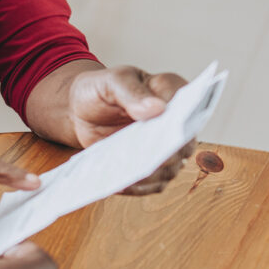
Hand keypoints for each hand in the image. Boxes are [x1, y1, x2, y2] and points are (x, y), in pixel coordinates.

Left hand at [66, 65, 191, 193]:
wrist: (80, 110)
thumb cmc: (100, 90)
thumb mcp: (110, 82)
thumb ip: (131, 92)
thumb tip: (156, 108)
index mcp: (170, 91)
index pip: (187, 106)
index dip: (181, 120)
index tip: (169, 131)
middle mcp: (175, 122)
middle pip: (182, 143)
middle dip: (166, 154)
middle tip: (148, 160)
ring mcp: (164, 147)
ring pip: (170, 168)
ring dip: (152, 174)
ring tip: (130, 176)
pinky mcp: (151, 166)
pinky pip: (152, 183)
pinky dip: (138, 186)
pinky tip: (122, 184)